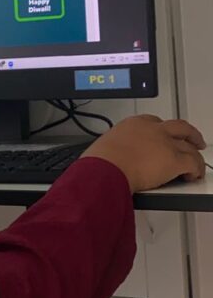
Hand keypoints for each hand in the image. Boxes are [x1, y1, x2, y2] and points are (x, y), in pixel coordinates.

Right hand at [83, 115, 205, 191]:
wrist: (105, 169)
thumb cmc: (100, 161)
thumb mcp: (105, 146)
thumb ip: (118, 147)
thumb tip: (117, 157)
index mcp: (133, 124)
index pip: (154, 122)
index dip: (162, 129)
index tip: (164, 134)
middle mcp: (153, 130)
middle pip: (180, 127)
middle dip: (190, 134)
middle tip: (194, 140)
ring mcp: (166, 143)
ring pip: (189, 147)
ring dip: (195, 156)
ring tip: (196, 165)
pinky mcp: (174, 160)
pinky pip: (193, 163)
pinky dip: (196, 169)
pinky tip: (193, 175)